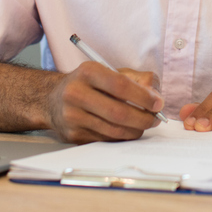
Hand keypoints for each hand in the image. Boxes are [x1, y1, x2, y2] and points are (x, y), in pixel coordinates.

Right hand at [46, 62, 163, 143]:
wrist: (53, 99)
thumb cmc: (89, 84)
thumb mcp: (110, 71)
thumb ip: (137, 79)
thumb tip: (155, 97)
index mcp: (87, 72)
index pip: (120, 85)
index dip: (143, 96)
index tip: (158, 104)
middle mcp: (76, 93)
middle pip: (118, 112)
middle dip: (143, 118)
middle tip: (155, 119)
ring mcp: (72, 116)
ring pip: (113, 130)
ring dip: (135, 130)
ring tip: (144, 125)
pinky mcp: (73, 135)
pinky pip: (106, 139)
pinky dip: (122, 136)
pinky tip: (127, 130)